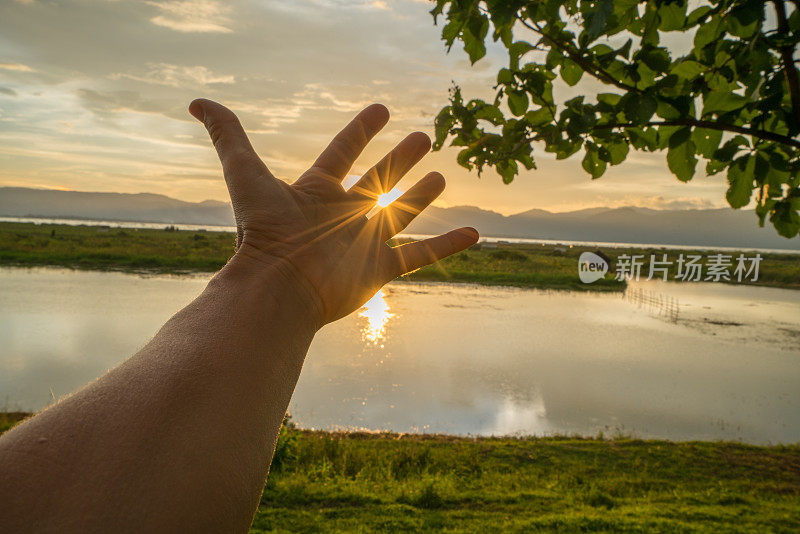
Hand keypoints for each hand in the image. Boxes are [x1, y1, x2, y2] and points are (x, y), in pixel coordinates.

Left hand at [189, 99, 478, 325]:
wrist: (279, 288)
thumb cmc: (264, 232)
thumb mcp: (246, 174)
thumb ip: (227, 136)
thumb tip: (198, 102)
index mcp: (317, 191)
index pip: (343, 152)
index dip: (361, 130)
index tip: (381, 110)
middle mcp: (342, 215)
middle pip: (378, 179)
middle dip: (399, 159)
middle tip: (422, 136)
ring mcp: (363, 242)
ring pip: (400, 214)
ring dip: (422, 196)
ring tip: (441, 176)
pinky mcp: (380, 270)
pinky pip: (421, 255)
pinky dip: (447, 246)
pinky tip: (474, 233)